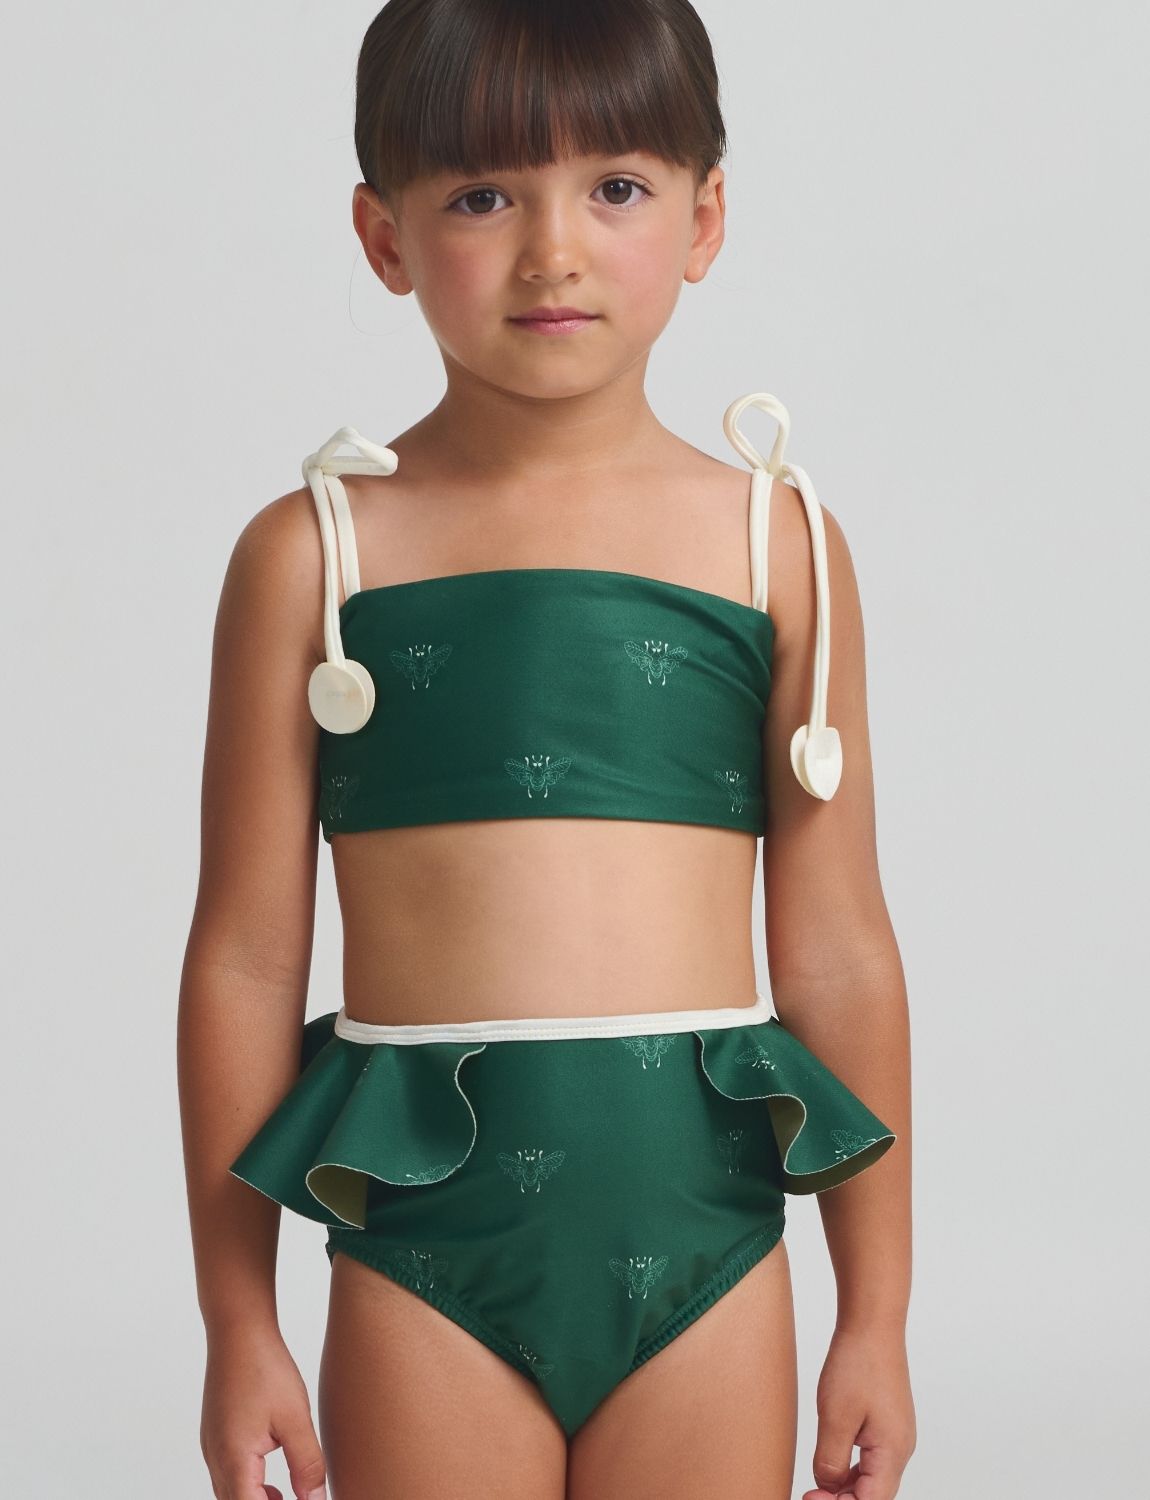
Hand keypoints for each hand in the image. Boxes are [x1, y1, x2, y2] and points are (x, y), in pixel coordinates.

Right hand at [200, 1325, 327, 1499]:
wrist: (238, 1332)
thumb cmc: (264, 1367)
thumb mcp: (296, 1418)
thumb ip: (307, 1465)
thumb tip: (315, 1499)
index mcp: (234, 1459)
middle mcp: (216, 1459)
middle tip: (299, 1498)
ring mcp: (211, 1448)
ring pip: (230, 1494)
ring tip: (287, 1498)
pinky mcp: (215, 1438)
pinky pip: (227, 1477)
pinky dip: (248, 1488)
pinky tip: (272, 1483)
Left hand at [801, 1323, 915, 1499]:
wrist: (872, 1325)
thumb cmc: (858, 1363)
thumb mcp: (835, 1416)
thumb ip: (830, 1459)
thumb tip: (826, 1485)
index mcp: (892, 1452)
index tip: (810, 1498)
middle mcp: (899, 1449)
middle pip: (873, 1494)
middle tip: (808, 1494)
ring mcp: (895, 1436)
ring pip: (871, 1479)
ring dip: (845, 1488)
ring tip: (815, 1485)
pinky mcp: (886, 1424)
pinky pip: (870, 1460)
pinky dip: (850, 1469)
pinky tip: (830, 1465)